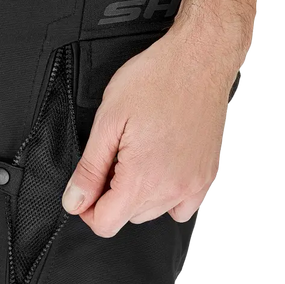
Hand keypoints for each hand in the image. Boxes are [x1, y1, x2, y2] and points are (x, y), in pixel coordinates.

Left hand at [61, 22, 242, 236]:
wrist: (199, 60)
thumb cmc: (155, 80)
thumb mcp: (108, 120)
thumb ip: (89, 168)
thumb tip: (75, 201)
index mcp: (143, 178)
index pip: (106, 224)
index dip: (86, 209)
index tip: (84, 188)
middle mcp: (173, 189)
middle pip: (129, 217)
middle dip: (111, 196)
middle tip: (110, 158)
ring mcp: (195, 184)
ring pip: (155, 212)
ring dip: (138, 195)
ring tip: (134, 156)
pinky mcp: (209, 174)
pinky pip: (184, 205)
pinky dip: (168, 195)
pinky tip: (160, 167)